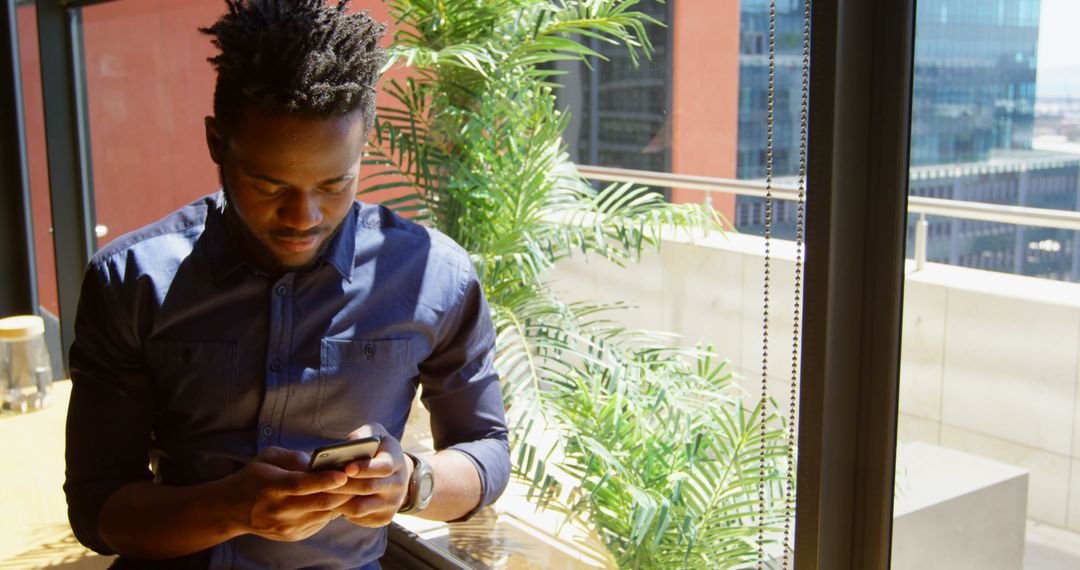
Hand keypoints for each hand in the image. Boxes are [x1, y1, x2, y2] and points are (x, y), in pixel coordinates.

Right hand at [222, 446, 351, 541]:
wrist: (232, 509)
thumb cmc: (254, 477)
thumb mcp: (268, 459)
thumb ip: (293, 458)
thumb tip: (318, 461)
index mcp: (271, 486)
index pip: (301, 485)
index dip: (324, 480)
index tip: (344, 473)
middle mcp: (279, 509)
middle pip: (319, 501)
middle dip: (345, 491)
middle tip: (364, 479)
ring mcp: (287, 526)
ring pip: (325, 513)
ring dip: (344, 501)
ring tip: (359, 487)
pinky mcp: (293, 535)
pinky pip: (321, 521)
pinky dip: (334, 510)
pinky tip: (341, 499)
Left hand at [330, 424, 412, 527]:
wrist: (397, 474)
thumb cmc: (378, 450)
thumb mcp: (376, 435)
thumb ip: (364, 435)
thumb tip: (349, 442)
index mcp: (397, 461)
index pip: (384, 467)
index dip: (365, 468)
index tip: (347, 468)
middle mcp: (398, 484)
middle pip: (369, 487)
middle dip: (344, 485)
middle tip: (323, 482)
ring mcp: (392, 504)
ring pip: (361, 507)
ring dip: (339, 501)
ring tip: (324, 493)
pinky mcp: (383, 518)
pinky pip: (359, 518)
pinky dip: (343, 512)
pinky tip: (333, 502)